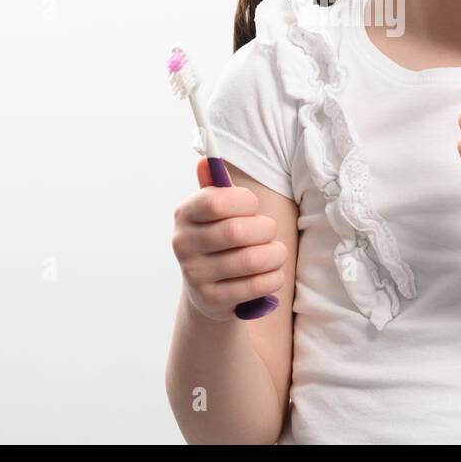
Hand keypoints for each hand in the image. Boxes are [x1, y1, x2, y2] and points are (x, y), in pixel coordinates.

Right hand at [170, 157, 286, 321]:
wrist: (208, 290)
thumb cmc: (220, 239)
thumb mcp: (214, 212)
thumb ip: (215, 187)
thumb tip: (205, 161)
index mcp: (184, 215)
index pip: (215, 202)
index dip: (244, 201)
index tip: (253, 206)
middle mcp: (183, 244)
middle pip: (237, 231)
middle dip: (266, 229)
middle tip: (269, 231)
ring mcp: (195, 275)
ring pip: (251, 260)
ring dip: (275, 254)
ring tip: (276, 252)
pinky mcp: (212, 300)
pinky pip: (256, 286)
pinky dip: (273, 277)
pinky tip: (272, 272)